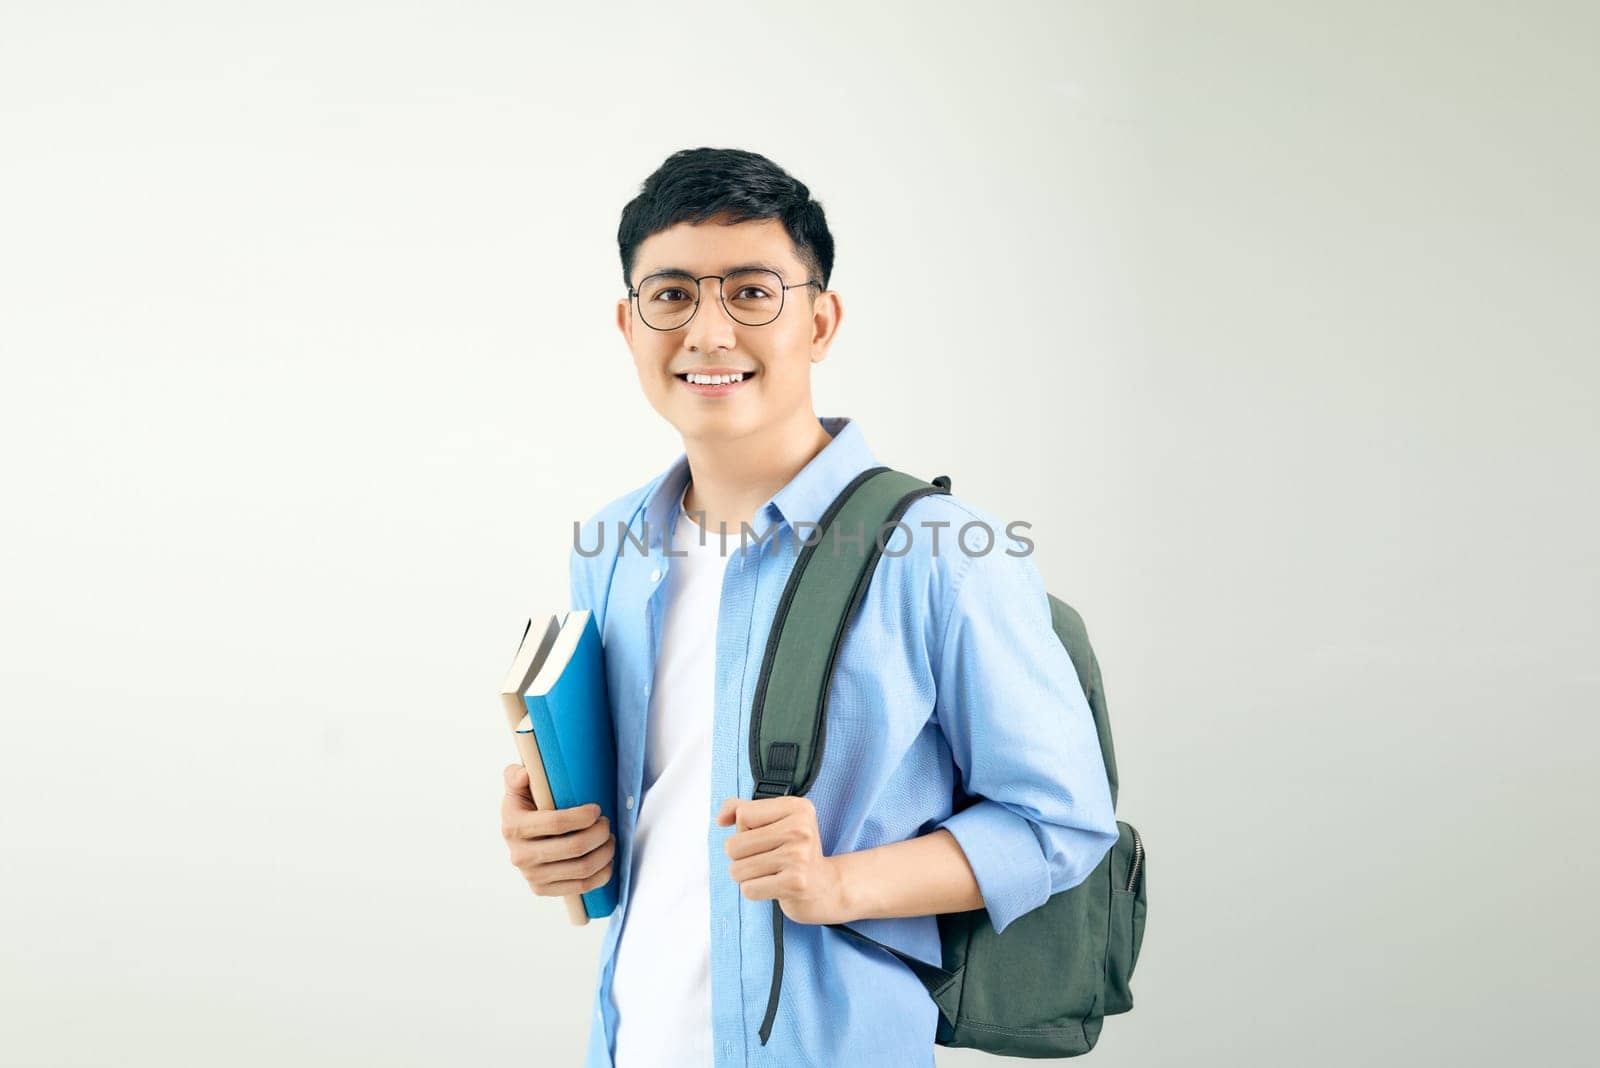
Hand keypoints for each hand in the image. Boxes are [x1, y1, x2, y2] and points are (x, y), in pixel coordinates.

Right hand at [501, 764, 614, 897]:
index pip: (555, 824)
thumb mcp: (517, 787)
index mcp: (513, 827)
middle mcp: (520, 855)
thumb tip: (523, 774)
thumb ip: (515, 776)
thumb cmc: (525, 806)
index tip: (597, 809)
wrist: (519, 836)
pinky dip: (601, 874)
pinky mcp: (543, 890)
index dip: (582, 817)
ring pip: (581, 868)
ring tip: (609, 839)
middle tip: (607, 823)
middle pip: (574, 847)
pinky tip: (607, 861)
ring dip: (604, 853)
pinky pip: (580, 887)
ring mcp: (532, 876)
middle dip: (599, 833)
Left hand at [716, 795, 849, 925]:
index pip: (742, 815)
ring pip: (737, 870)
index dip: (744, 829)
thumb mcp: (775, 820)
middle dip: (741, 857)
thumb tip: (721, 819)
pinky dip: (755, 891)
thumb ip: (743, 809)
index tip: (766, 836)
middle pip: (734, 845)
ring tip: (769, 872)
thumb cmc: (794, 851)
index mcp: (797, 807)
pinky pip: (748, 889)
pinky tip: (773, 885)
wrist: (825, 886)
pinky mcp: (795, 883)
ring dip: (746, 876)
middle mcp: (801, 829)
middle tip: (766, 858)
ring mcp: (799, 856)